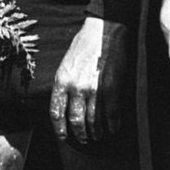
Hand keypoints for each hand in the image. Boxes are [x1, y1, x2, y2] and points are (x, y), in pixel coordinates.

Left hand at [50, 17, 127, 145]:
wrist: (104, 30)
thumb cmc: (85, 45)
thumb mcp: (66, 64)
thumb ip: (64, 84)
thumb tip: (65, 104)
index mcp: (62, 81)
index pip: (56, 112)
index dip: (59, 128)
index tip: (63, 136)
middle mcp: (76, 88)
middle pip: (75, 121)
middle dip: (79, 134)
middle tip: (83, 140)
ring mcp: (94, 89)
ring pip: (93, 121)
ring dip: (96, 132)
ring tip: (97, 136)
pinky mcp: (112, 88)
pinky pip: (111, 114)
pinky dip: (112, 125)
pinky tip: (113, 129)